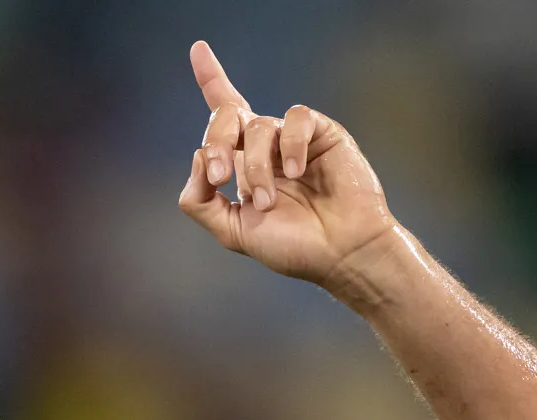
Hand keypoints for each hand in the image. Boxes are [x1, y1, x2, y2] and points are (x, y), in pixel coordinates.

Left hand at [176, 40, 396, 290]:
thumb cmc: (293, 246)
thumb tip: (196, 158)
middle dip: (215, 141)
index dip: (211, 79)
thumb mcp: (234, 231)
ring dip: (256, 167)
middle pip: (227, 115)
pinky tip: (297, 173)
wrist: (340, 253)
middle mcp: (266, 146)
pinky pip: (296, 119)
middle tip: (219, 175)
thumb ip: (201, 202)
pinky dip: (290, 146)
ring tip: (269, 200)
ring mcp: (293, 139)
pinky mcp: (322, 132)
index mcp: (244, 165)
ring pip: (256, 127)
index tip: (198, 48)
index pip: (224, 117)